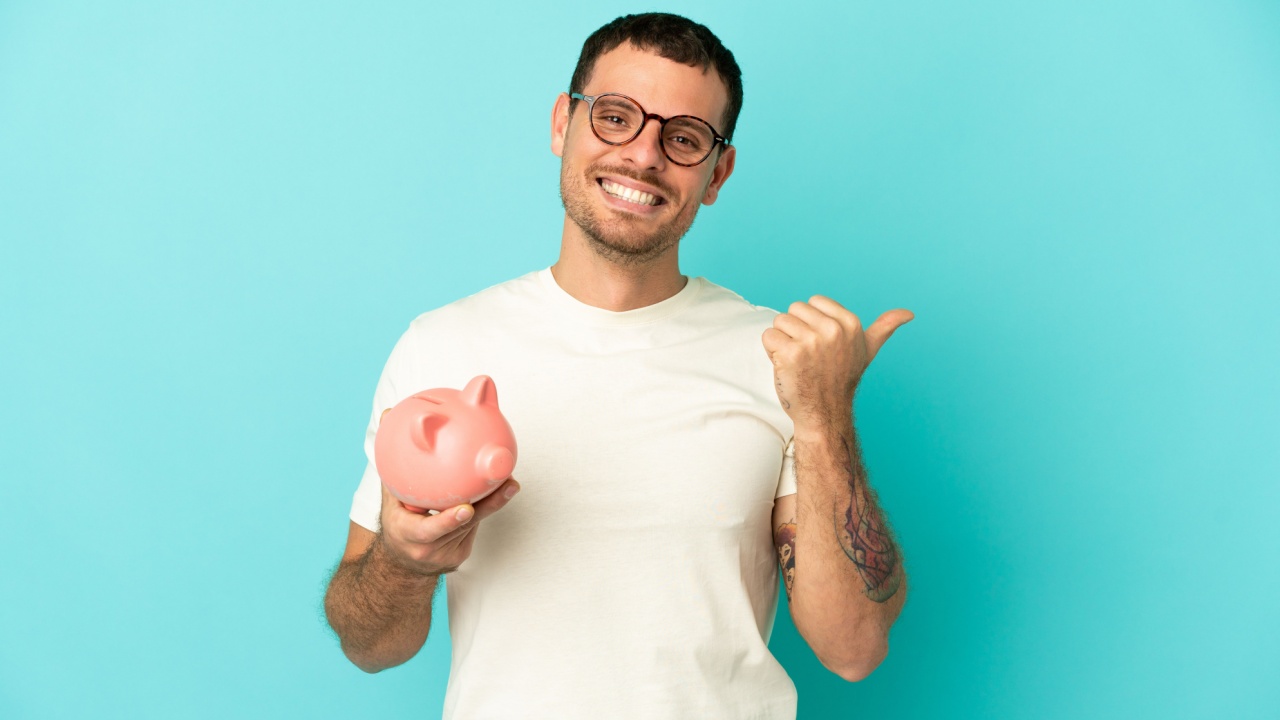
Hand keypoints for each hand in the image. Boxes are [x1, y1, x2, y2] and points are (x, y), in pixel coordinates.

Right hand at [374, 410, 520, 575]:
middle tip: (507, 483)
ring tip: (510, 482)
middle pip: (463, 525)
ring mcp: (446, 556)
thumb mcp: (389, 497)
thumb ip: (392, 459)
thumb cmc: (396, 522)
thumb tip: (389, 414)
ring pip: (474, 525)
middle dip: (488, 504)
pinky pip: (474, 529)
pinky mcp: (459, 557)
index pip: (429, 530)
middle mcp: (428, 550)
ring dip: (493, 503)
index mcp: (407, 535)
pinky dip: (482, 510)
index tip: (465, 509)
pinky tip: (498, 492)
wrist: (399, 564)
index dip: (448, 521)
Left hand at [762, 296, 912, 431]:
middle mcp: (833, 330)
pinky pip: (768, 337)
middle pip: (793, 310)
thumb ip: (884, 328)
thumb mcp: (867, 351)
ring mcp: (812, 341)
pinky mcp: (791, 353)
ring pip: (779, 322)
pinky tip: (787, 368)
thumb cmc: (841, 380)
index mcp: (850, 323)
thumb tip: (909, 314)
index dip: (811, 323)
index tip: (822, 346)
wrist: (824, 413)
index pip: (812, 302)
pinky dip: (771, 352)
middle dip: (795, 331)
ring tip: (798, 362)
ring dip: (782, 342)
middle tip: (808, 357)